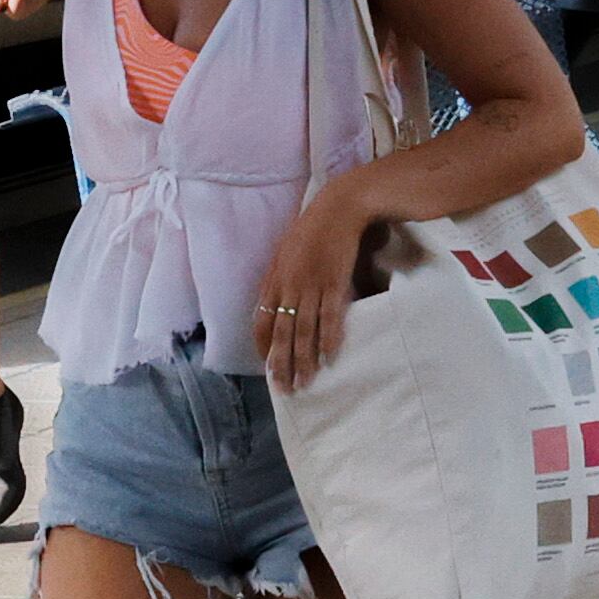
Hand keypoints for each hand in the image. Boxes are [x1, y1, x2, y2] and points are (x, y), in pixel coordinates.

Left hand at [253, 186, 371, 391]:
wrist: (337, 209)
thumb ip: (279, 279)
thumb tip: (276, 303)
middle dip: (281, 364)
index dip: (263, 347)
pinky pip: (329, 317)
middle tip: (284, 389)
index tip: (267, 368)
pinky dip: (329, 339)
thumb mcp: (285, 254)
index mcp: (273, 280)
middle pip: (280, 333)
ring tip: (305, 382)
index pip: (260, 321)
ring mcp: (310, 286)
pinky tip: (329, 358)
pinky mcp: (333, 283)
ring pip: (303, 331)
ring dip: (304, 360)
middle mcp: (288, 287)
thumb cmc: (311, 230)